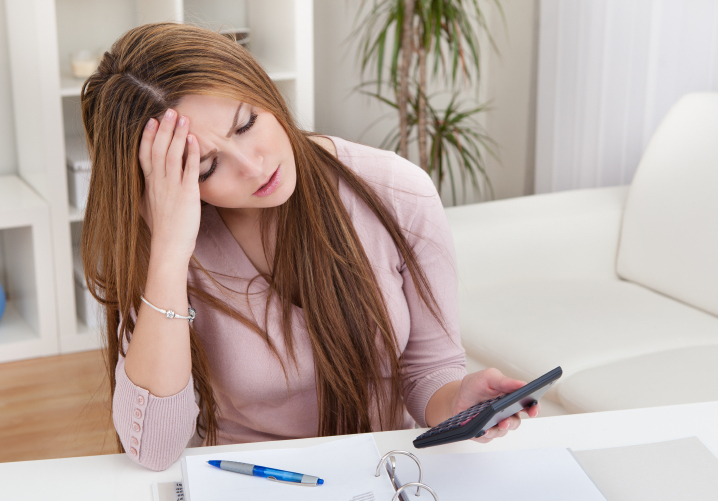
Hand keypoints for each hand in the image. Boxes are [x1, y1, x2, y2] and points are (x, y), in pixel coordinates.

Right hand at [138, 109, 200, 262]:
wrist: (169, 247)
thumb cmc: (163, 230)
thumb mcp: (149, 208)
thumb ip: (150, 193)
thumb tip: (148, 186)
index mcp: (149, 185)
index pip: (145, 155)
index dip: (148, 137)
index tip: (152, 121)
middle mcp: (158, 183)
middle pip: (158, 149)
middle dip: (164, 129)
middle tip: (169, 111)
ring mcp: (172, 187)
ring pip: (172, 155)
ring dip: (178, 135)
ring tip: (183, 118)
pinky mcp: (187, 193)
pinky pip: (189, 169)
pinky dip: (191, 153)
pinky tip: (194, 140)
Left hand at [452, 368, 540, 443]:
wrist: (456, 397)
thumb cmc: (475, 386)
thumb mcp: (488, 377)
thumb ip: (505, 381)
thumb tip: (523, 384)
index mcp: (511, 398)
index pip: (528, 405)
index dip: (534, 408)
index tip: (533, 409)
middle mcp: (507, 414)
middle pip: (516, 422)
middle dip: (512, 422)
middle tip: (506, 420)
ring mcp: (496, 424)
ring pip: (503, 431)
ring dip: (498, 428)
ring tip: (492, 424)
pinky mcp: (485, 433)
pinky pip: (489, 437)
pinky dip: (486, 433)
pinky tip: (482, 430)